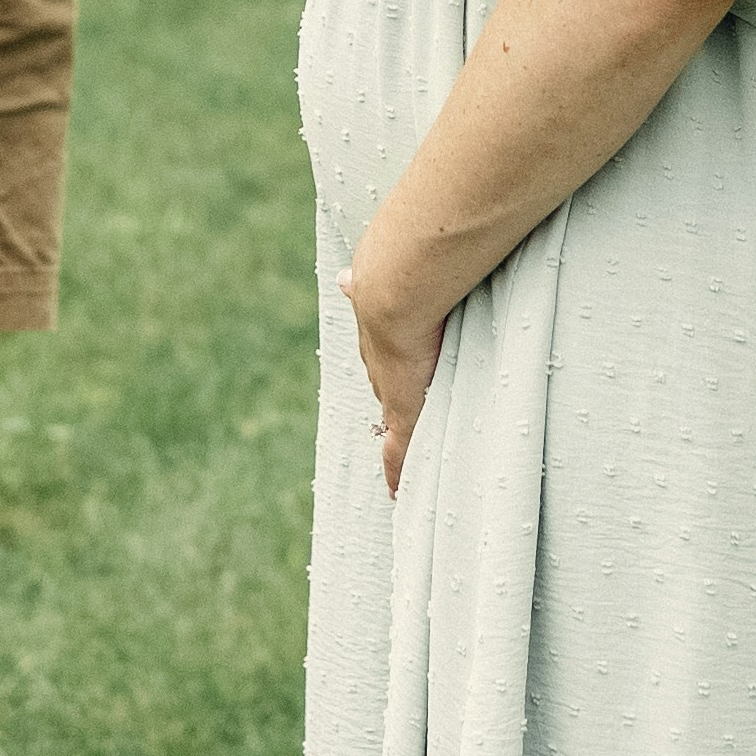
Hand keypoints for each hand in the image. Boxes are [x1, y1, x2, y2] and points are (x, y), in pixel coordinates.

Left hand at [339, 250, 448, 498]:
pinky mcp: (402, 411)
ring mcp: (391, 387)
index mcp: (383, 330)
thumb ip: (390, 274)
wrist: (396, 286)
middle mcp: (382, 361)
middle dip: (394, 395)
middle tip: (403, 412)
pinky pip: (397, 450)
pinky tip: (395, 492)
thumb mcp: (396, 271)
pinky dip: (396, 470)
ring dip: (398, 434)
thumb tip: (345, 280)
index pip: (386, 357)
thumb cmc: (410, 262)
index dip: (392, 366)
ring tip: (405, 457)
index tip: (397, 374)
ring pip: (394, 419)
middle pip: (387, 386)